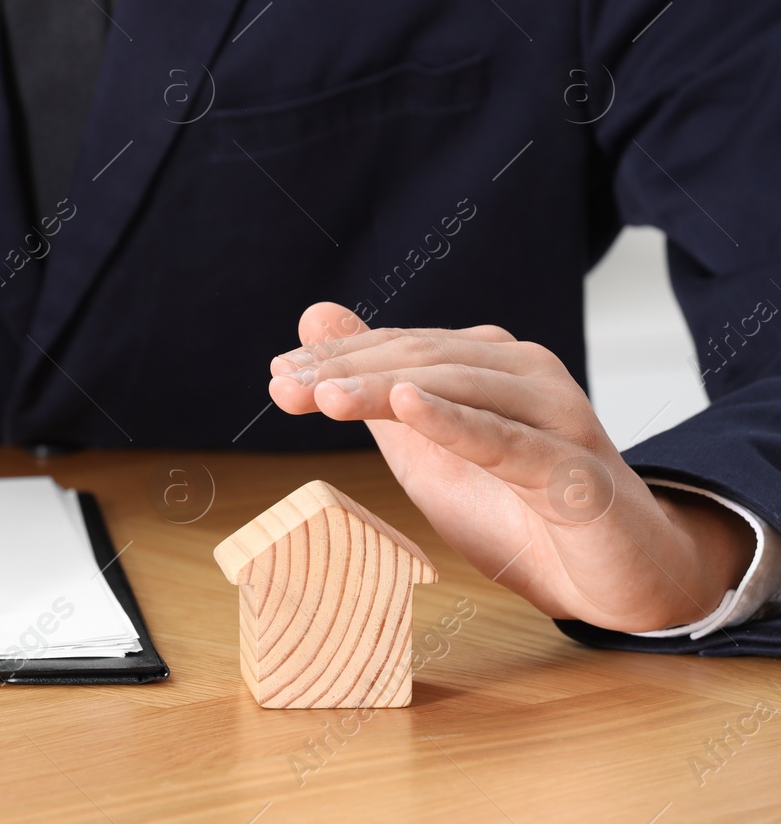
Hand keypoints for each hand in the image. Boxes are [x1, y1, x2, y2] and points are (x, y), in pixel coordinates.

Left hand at [268, 302, 753, 632]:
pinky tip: (409, 406)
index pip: (402, 348)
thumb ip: (374, 384)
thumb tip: (314, 315)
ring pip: (460, 389)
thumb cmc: (517, 507)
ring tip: (326, 398)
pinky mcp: (575, 473)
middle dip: (347, 372)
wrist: (617, 579)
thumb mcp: (425, 448)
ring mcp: (556, 418)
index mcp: (490, 363)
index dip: (337, 359)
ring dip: (385, 390)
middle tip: (285, 388)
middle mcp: (527, 375)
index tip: (278, 376)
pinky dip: (456, 421)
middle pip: (424, 361)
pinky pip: (510, 441)